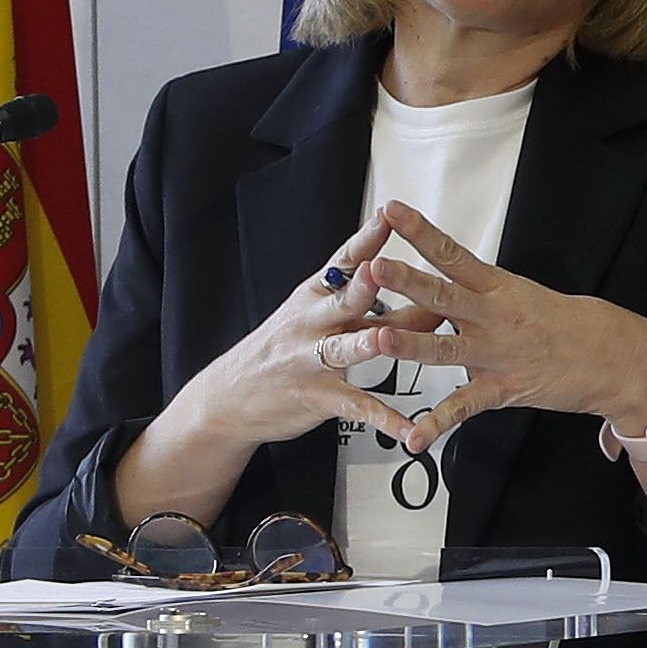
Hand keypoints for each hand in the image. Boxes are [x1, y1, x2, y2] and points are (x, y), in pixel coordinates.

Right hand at [165, 215, 430, 454]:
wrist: (228, 396)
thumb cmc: (281, 349)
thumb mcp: (309, 313)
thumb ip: (359, 300)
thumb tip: (417, 283)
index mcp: (314, 297)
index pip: (342, 262)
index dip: (364, 240)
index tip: (387, 216)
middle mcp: (312, 324)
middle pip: (343, 301)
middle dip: (364, 285)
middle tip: (385, 269)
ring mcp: (313, 362)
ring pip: (344, 349)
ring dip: (366, 344)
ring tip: (386, 339)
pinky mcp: (319, 398)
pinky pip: (357, 408)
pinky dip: (386, 421)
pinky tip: (412, 431)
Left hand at [345, 202, 646, 450]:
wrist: (615, 357)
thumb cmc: (570, 324)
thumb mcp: (524, 296)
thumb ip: (481, 294)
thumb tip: (446, 285)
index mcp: (499, 288)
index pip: (453, 255)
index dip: (422, 233)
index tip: (393, 211)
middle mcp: (493, 317)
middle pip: (443, 295)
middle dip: (406, 283)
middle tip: (373, 269)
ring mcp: (496, 354)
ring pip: (445, 348)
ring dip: (410, 345)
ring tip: (377, 339)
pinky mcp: (503, 389)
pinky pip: (464, 408)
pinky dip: (438, 425)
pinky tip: (415, 438)